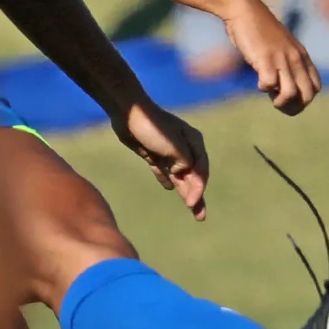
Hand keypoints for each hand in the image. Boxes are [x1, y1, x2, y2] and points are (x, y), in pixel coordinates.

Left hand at [113, 99, 210, 219]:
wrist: (128, 112)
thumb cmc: (153, 127)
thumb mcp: (174, 146)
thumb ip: (184, 162)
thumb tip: (181, 174)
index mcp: (194, 142)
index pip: (201, 170)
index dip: (199, 188)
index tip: (192, 203)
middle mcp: (184, 146)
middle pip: (193, 175)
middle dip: (196, 195)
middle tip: (200, 216)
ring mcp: (168, 150)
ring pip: (179, 174)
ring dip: (184, 190)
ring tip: (191, 207)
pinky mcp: (153, 152)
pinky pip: (163, 169)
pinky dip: (166, 178)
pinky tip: (169, 188)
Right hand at [222, 0, 320, 113]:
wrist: (245, 9)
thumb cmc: (258, 28)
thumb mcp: (280, 45)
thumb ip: (286, 60)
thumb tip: (280, 81)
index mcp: (302, 55)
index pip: (316, 86)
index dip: (304, 97)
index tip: (288, 94)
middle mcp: (295, 58)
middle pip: (308, 95)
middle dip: (295, 106)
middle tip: (279, 103)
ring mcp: (281, 58)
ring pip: (292, 93)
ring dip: (281, 102)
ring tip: (271, 96)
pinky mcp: (265, 58)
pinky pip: (269, 84)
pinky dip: (264, 88)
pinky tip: (259, 80)